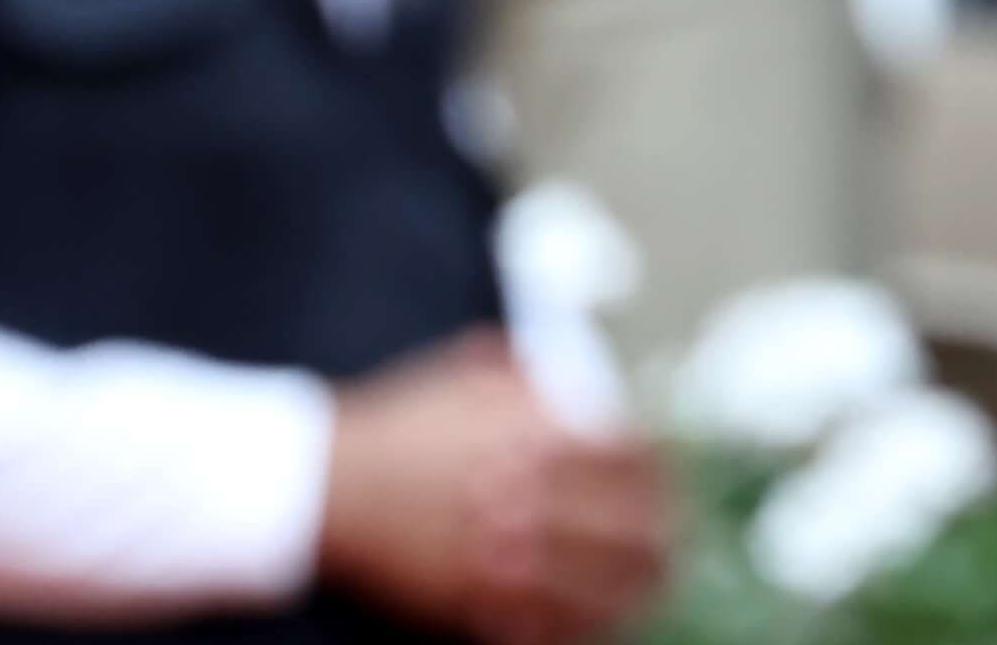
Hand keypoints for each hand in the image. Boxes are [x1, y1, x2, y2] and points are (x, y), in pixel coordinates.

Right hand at [321, 333, 668, 644]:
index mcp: (538, 432)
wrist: (325, 481)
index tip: (669, 489)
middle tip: (671, 552)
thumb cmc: (401, 422)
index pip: (634, 459)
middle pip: (629, 529)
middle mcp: (530, 491)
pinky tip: (589, 625)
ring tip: (645, 595)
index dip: (662, 478)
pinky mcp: (473, 601)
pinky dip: (573, 627)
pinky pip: (545, 625)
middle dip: (659, 543)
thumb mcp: (472, 375)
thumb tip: (583, 385)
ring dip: (628, 593)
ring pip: (596, 588)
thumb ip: (534, 380)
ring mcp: (503, 551)